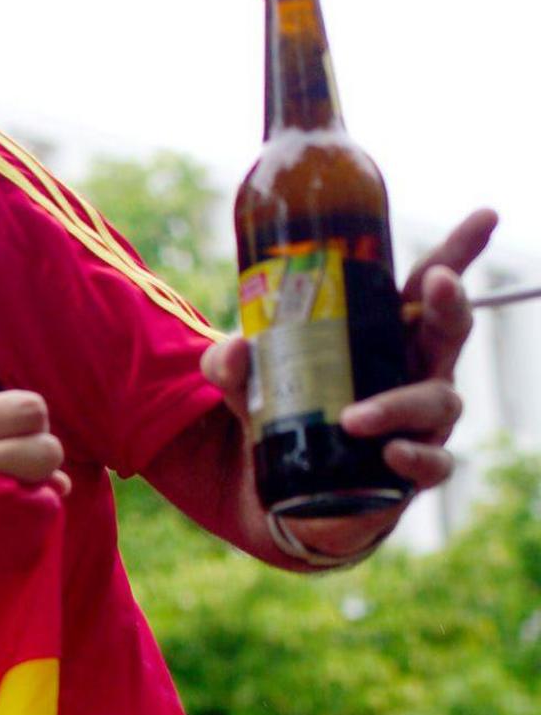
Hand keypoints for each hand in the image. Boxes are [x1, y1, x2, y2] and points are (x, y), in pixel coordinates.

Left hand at [198, 205, 491, 563]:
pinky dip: (412, 457)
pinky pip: (431, 463)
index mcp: (383, 340)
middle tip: (439, 283)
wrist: (290, 498)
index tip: (484, 216)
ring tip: (353, 417)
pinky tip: (389, 454)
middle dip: (451, 304)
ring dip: (399, 404)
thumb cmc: (286, 420)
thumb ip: (230, 366)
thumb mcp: (246, 387)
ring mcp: (420, 423)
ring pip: (438, 401)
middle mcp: (414, 373)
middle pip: (450, 331)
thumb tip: (233, 349)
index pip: (423, 289)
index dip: (457, 253)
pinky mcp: (412, 470)